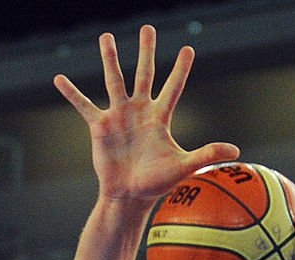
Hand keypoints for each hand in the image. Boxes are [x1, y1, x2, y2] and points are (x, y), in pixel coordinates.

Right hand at [54, 25, 238, 203]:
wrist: (129, 196)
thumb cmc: (156, 184)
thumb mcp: (183, 166)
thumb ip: (206, 154)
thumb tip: (235, 150)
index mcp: (159, 118)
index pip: (173, 88)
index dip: (180, 69)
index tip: (188, 49)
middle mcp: (139, 111)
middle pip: (144, 74)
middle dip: (146, 51)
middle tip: (147, 28)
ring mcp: (119, 116)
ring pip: (114, 80)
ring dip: (109, 58)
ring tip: (105, 36)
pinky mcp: (100, 127)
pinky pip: (84, 105)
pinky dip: (71, 93)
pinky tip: (58, 78)